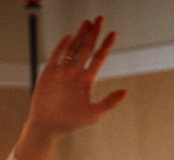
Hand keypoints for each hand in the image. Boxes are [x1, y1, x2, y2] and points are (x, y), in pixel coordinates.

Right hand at [27, 16, 126, 134]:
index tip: (113, 33)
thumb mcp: (93, 114)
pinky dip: (62, 47)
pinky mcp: (49, 73)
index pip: (98, 58)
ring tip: (87, 22)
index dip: (106, 46)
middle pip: (86, 49)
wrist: (48, 127)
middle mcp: (75, 73)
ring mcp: (62, 72)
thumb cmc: (71, 123)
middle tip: (100, 18)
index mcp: (87, 80)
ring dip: (80, 35)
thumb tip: (125, 92)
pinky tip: (70, 38)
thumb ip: (109, 102)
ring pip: (72, 49)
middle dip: (93, 34)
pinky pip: (56, 56)